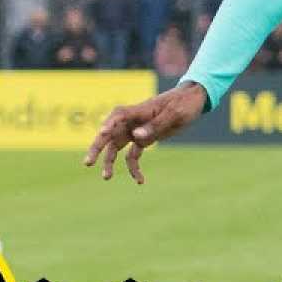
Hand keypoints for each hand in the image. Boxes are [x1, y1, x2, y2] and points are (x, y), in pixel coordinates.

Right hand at [84, 82, 208, 183]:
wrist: (193, 100)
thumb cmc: (184, 104)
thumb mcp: (174, 115)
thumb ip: (155, 126)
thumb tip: (136, 137)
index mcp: (140, 110)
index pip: (118, 116)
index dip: (108, 124)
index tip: (102, 134)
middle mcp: (134, 120)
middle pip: (110, 134)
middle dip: (98, 148)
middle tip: (88, 163)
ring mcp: (137, 130)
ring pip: (117, 147)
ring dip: (110, 162)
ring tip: (106, 178)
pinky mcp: (144, 138)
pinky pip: (133, 155)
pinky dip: (134, 167)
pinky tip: (140, 181)